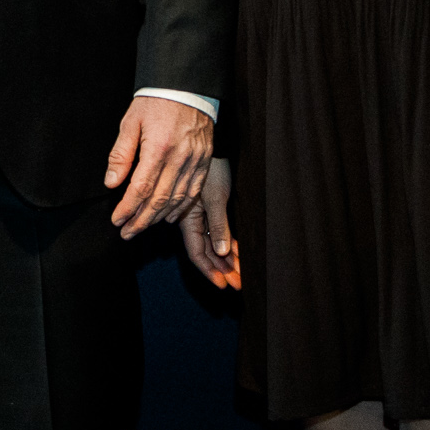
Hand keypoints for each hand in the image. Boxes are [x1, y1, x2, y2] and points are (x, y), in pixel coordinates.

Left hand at [103, 96, 213, 239]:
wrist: (187, 86)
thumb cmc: (156, 102)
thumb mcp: (130, 122)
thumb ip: (120, 154)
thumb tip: (111, 182)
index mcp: (158, 148)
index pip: (141, 188)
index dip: (128, 208)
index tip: (117, 220)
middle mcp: (179, 158)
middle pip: (160, 200)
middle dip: (141, 220)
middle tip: (127, 232)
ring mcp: (195, 161)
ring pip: (178, 199)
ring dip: (159, 217)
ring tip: (143, 226)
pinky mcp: (204, 161)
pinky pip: (194, 192)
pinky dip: (181, 207)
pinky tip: (169, 215)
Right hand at [181, 157, 239, 288]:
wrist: (213, 144)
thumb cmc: (212, 168)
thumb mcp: (216, 198)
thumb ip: (218, 225)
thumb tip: (221, 251)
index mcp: (188, 218)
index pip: (197, 253)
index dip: (209, 270)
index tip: (222, 284)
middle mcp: (193, 220)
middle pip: (207, 252)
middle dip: (222, 269)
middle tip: (238, 284)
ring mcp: (202, 215)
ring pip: (214, 244)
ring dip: (227, 259)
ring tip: (241, 274)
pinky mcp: (212, 208)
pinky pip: (219, 232)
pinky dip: (229, 244)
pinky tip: (238, 253)